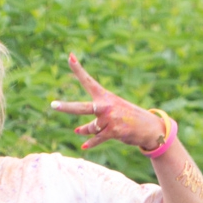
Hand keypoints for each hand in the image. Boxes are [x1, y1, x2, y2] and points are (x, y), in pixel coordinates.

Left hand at [50, 53, 169, 151]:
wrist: (149, 127)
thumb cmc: (127, 118)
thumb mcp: (111, 114)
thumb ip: (93, 121)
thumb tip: (77, 131)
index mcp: (105, 96)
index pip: (88, 81)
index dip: (78, 69)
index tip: (69, 56)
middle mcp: (106, 106)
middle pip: (82, 108)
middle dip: (66, 107)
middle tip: (53, 105)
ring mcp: (110, 119)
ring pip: (90, 128)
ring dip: (89, 131)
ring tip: (91, 130)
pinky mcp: (114, 131)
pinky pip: (97, 139)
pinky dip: (91, 143)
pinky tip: (84, 146)